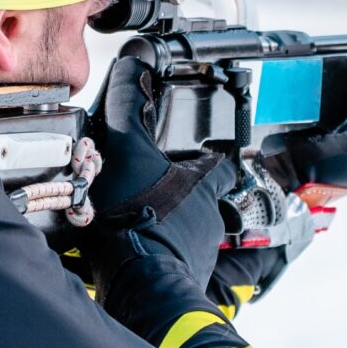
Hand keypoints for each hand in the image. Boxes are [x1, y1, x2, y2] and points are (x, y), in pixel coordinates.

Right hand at [84, 53, 234, 293]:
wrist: (137, 285)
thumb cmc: (137, 218)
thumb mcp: (127, 149)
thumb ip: (129, 103)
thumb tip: (134, 62)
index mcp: (202, 187)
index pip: (222, 165)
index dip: (211, 157)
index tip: (201, 154)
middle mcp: (207, 221)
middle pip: (200, 201)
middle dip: (178, 195)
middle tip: (150, 189)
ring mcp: (196, 254)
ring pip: (186, 234)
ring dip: (163, 226)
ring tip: (130, 221)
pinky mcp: (178, 281)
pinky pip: (168, 262)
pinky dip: (151, 256)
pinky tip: (124, 252)